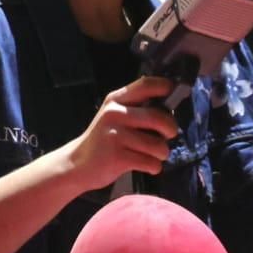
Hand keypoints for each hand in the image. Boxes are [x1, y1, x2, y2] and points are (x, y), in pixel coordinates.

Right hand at [63, 75, 180, 189]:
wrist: (78, 163)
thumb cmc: (104, 139)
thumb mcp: (114, 116)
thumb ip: (136, 108)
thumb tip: (170, 107)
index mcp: (116, 100)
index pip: (147, 84)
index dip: (166, 87)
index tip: (174, 95)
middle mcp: (115, 114)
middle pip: (159, 118)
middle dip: (170, 130)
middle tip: (167, 136)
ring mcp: (115, 135)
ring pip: (158, 145)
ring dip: (161, 154)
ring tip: (152, 155)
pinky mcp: (117, 157)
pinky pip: (150, 162)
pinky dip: (153, 167)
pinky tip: (145, 165)